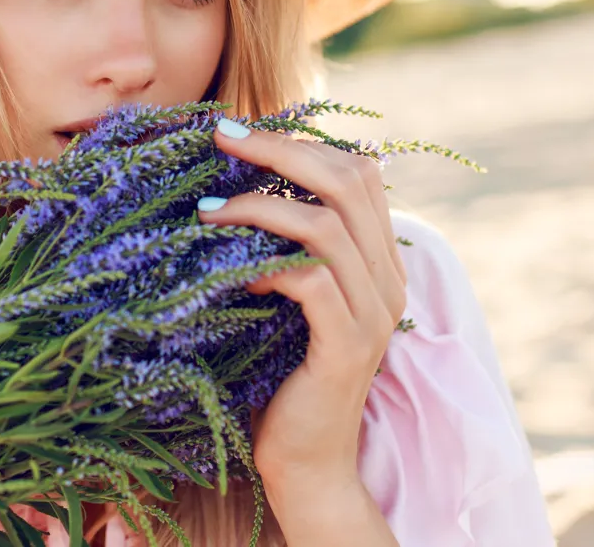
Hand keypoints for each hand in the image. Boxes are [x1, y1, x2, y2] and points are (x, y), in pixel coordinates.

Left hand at [196, 119, 406, 534]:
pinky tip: (230, 269)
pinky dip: (267, 263)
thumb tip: (237, 181)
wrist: (305, 461)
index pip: (359, 172)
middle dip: (281, 150)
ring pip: (327, 226)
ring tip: (206, 210)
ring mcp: (373, 312)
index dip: (305, 142)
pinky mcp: (347, 346)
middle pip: (348, 181)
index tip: (243, 133)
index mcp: (377, 258)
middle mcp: (387, 278)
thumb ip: (283, 245)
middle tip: (222, 138)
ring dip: (260, 205)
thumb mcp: (285, 295)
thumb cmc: (279, 372)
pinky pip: (311, 281)